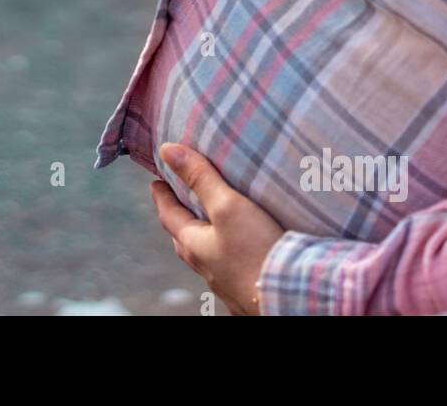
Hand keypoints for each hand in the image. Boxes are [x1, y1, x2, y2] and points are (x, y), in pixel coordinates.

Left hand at [151, 142, 284, 315]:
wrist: (290, 295)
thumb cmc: (257, 252)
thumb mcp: (228, 205)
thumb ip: (201, 177)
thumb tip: (167, 150)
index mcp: (194, 245)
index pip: (169, 215)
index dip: (162, 196)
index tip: (156, 182)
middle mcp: (206, 267)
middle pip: (184, 238)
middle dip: (180, 218)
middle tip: (179, 201)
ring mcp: (225, 282)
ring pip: (207, 255)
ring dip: (205, 237)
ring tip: (211, 224)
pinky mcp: (246, 290)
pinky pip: (230, 268)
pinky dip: (228, 254)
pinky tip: (241, 253)